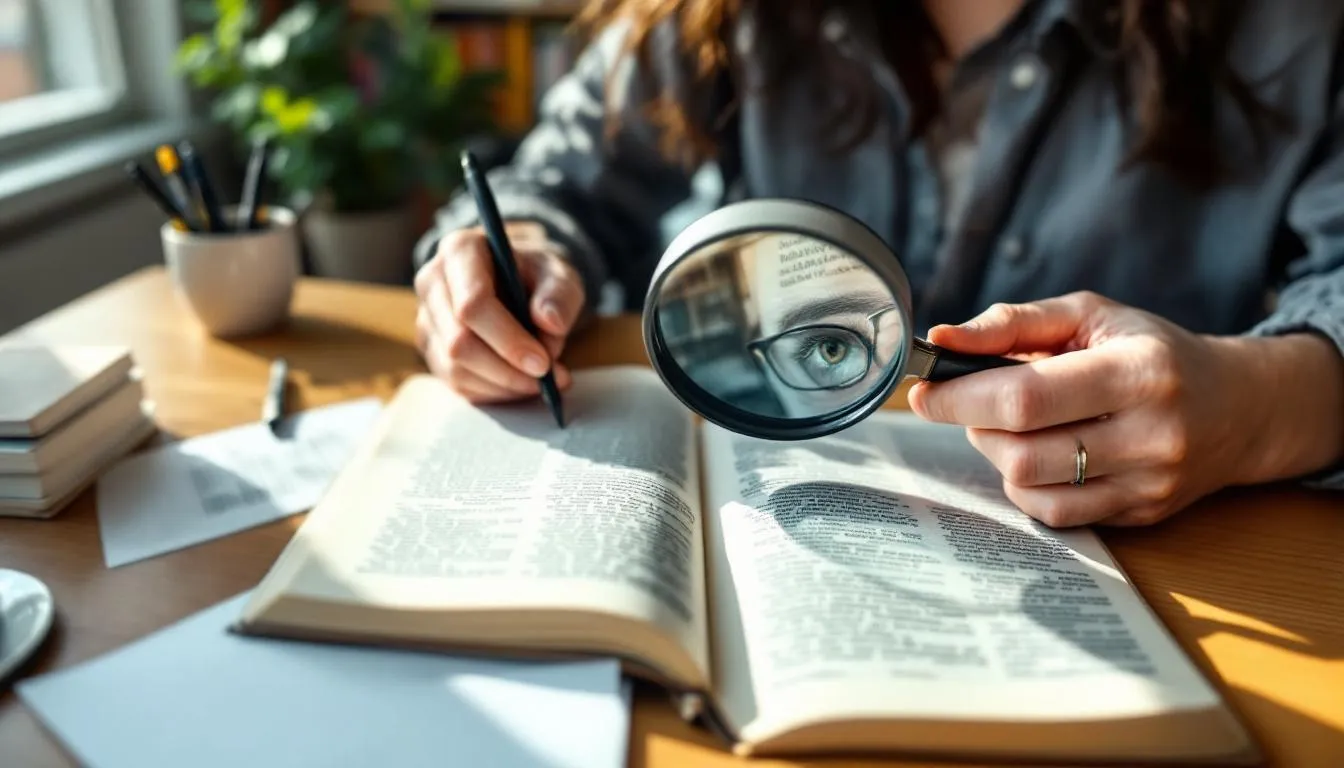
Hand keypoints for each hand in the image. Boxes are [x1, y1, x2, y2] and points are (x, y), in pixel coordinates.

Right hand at [414, 224, 583, 402]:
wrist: (517, 282)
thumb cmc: (536, 276)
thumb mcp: (559, 275)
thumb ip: (559, 295)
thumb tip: (550, 323)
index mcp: (460, 251)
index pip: (473, 303)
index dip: (508, 339)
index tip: (543, 363)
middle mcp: (432, 282)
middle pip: (459, 341)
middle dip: (507, 369)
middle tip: (548, 379)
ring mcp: (426, 318)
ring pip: (456, 368)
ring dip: (503, 384)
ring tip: (543, 382)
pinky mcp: (431, 348)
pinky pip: (457, 383)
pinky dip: (494, 391)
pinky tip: (521, 384)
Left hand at [907, 291, 1343, 527]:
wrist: (1241, 407)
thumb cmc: (1152, 350)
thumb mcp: (1091, 315)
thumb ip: (1012, 323)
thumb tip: (941, 338)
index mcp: (1138, 371)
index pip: (1024, 398)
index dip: (959, 397)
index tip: (922, 390)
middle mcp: (1150, 434)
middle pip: (1021, 450)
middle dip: (977, 424)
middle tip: (979, 401)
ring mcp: (1148, 483)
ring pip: (1032, 487)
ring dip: (999, 454)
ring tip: (1016, 424)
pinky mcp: (1142, 515)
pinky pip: (1055, 514)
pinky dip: (1027, 486)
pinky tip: (1040, 455)